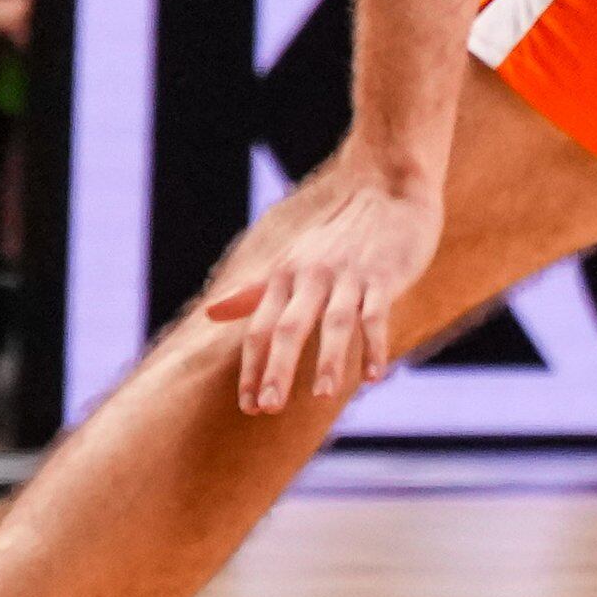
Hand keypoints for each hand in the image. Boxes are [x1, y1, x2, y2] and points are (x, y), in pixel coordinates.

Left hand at [201, 163, 442, 414]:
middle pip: (289, 326)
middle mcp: (312, 276)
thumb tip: (210, 314)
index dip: (252, 367)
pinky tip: (374, 376)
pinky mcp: (383, 276)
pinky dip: (375, 345)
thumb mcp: (290, 260)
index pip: (261, 328)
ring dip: (329, 359)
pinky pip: (377, 315)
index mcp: (286, 276)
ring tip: (323, 396)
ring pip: (335, 322)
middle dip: (277, 368)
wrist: (386, 188)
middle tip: (267, 408)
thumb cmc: (337, 234)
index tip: (246, 406)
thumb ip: (252, 291)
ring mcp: (348, 276)